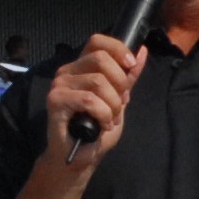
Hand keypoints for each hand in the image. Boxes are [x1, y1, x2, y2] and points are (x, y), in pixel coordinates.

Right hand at [47, 32, 147, 171]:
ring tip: (110, 119)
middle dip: (119, 83)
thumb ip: (128, 77)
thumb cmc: (96, 128)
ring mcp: (59, 84)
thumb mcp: (120, 99)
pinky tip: (102, 125)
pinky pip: (88, 100)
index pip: (97, 41)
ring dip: (112, 105)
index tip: (131, 65)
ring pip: (97, 82)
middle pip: (100, 58)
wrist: (80, 158)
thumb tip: (142, 51)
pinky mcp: (55, 100)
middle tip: (120, 103)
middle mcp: (68, 71)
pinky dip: (102, 114)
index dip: (118, 49)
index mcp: (82, 66)